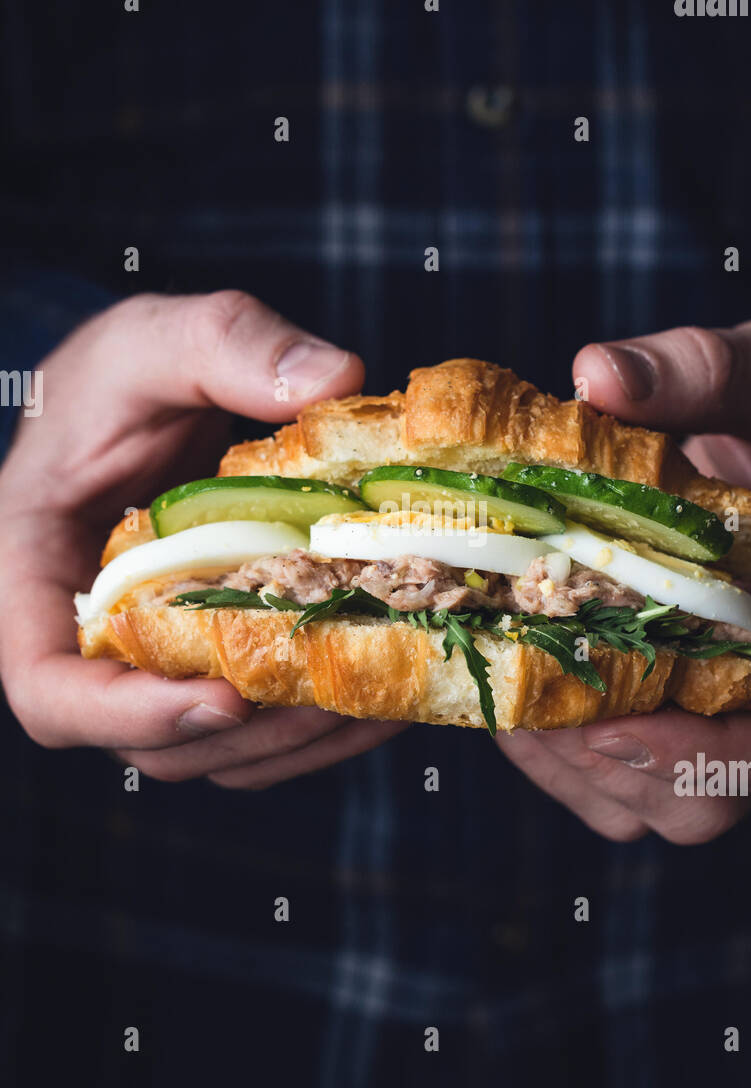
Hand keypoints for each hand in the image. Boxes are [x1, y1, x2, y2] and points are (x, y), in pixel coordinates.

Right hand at [0, 290, 402, 786]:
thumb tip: (333, 380)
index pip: (48, 689)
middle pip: (145, 741)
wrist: (144, 396)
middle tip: (331, 698)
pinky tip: (380, 698)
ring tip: (371, 705)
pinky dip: (311, 729)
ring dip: (289, 744)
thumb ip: (228, 343)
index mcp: (33, 575)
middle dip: (241, 737)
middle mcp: (88, 640)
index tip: (225, 698)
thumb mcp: (157, 337)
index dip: (127, 715)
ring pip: (207, 750)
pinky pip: (250, 727)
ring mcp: (150, 660)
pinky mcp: (207, 660)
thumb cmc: (119, 374)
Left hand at [498, 319, 750, 842]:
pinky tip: (505, 662)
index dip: (700, 760)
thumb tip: (598, 374)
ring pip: (634, 796)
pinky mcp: (653, 690)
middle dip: (606, 770)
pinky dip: (545, 737)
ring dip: (561, 762)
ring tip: (503, 680)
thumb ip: (708, 372)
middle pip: (696, 803)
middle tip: (530, 703)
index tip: (611, 727)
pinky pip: (597, 759)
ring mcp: (707, 704)